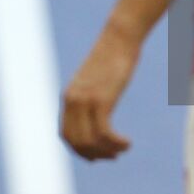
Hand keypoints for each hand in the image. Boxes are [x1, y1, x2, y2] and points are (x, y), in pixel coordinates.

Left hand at [61, 23, 139, 160]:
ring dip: (107, 151)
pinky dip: (116, 143)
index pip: (66, 135)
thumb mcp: (95, 79)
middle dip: (94, 154)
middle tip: (113, 156)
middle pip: (77, 142)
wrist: (119, 37)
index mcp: (69, 96)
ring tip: (122, 149)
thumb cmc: (112, 57)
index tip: (96, 156)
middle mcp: (73, 100)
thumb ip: (90, 95)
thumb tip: (96, 110)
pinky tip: (127, 143)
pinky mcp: (101, 99)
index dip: (80, 150)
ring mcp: (85, 100)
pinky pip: (104, 133)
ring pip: (90, 141)